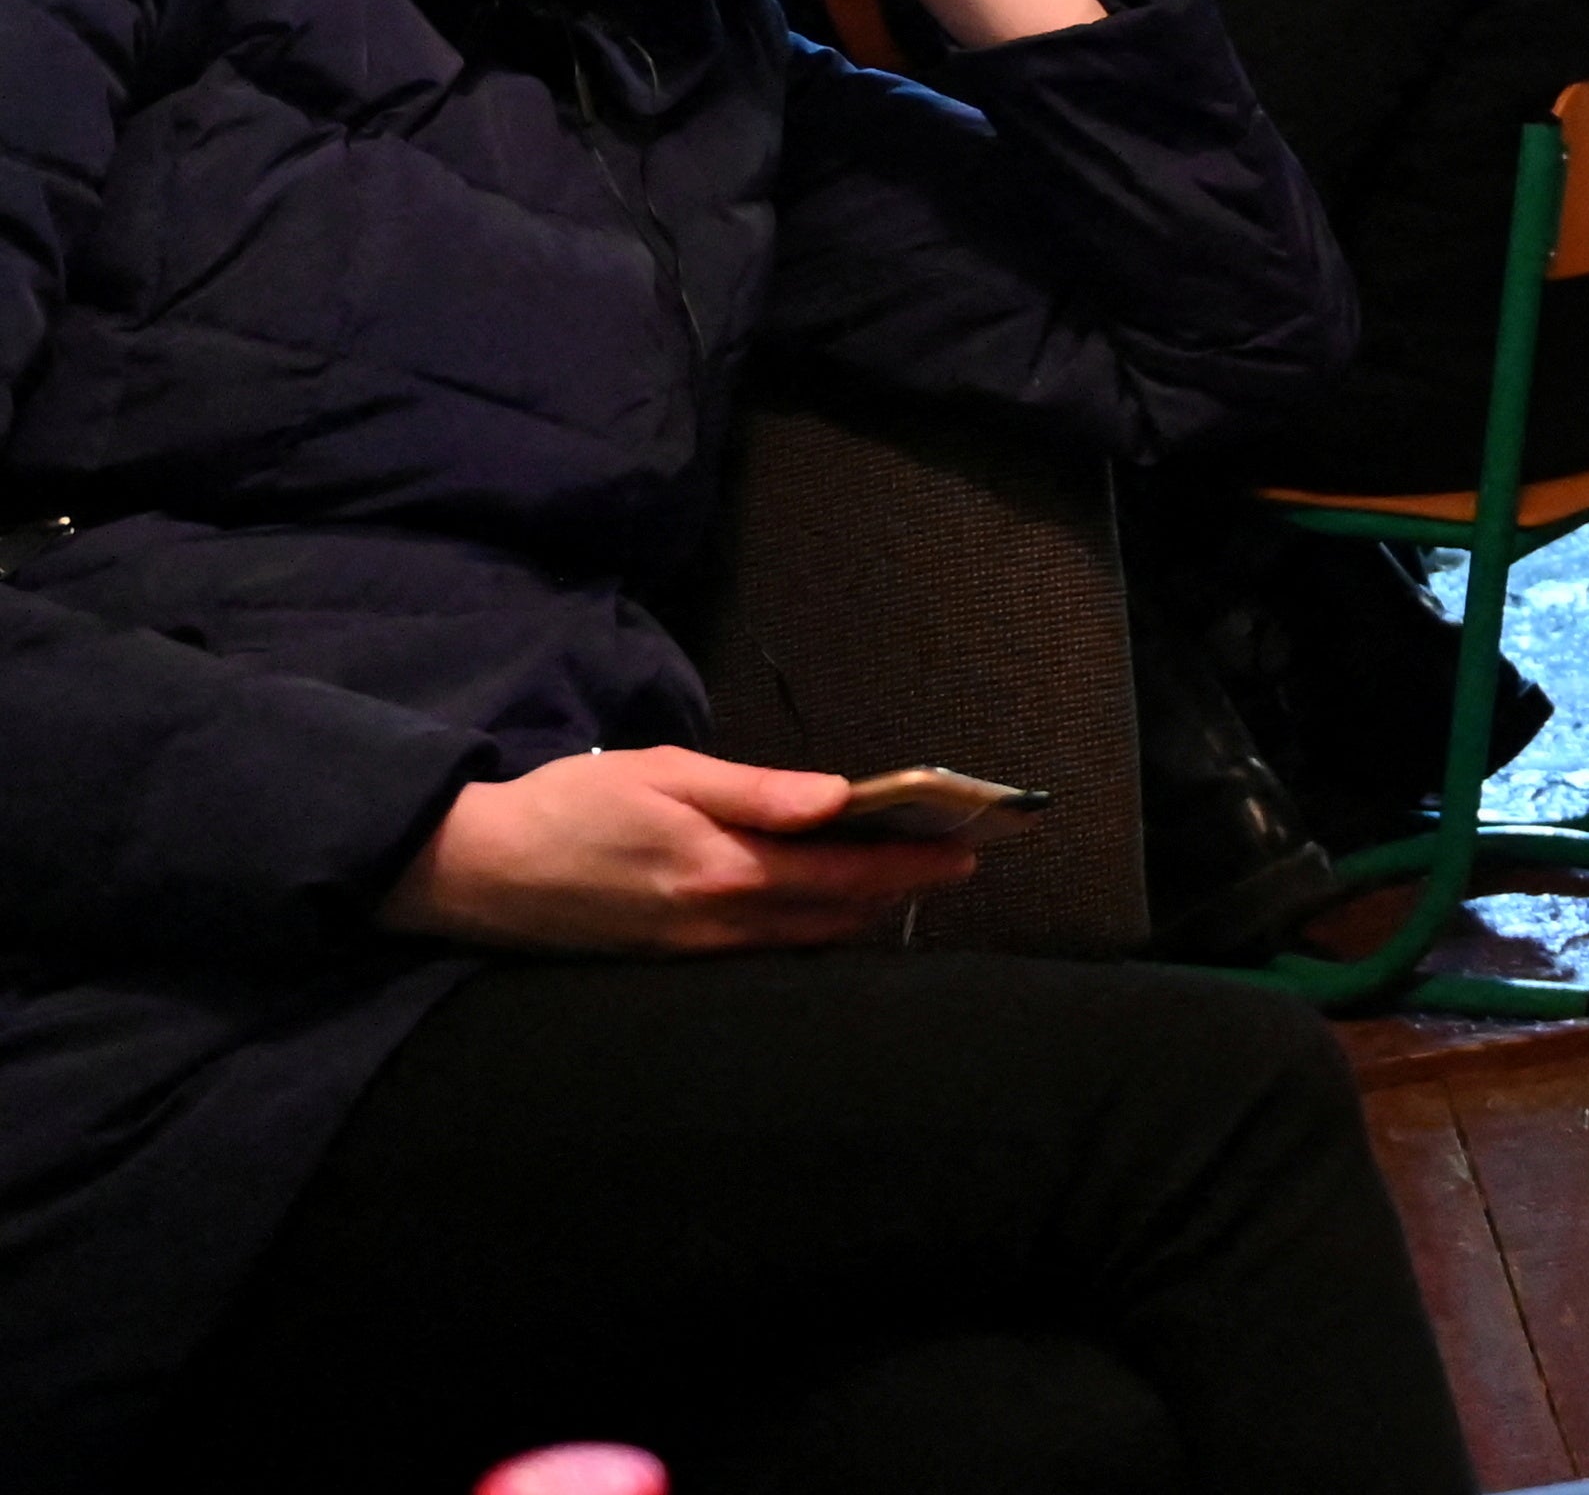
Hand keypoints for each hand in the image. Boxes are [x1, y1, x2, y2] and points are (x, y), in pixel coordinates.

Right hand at [377, 746, 971, 951]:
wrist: (468, 869)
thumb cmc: (569, 804)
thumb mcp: (665, 775)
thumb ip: (757, 792)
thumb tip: (839, 799)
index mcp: (723, 871)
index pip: (846, 878)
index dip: (914, 868)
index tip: (969, 853)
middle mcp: (716, 925)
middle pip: (835, 920)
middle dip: (899, 895)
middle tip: (954, 866)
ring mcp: (691, 953)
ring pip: (800, 943)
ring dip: (857, 917)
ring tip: (902, 884)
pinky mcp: (666, 962)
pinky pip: (758, 954)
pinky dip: (804, 932)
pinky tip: (820, 908)